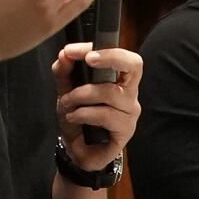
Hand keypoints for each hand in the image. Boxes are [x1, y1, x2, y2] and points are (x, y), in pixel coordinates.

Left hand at [53, 42, 142, 165]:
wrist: (77, 149)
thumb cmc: (78, 117)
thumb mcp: (65, 90)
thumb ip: (64, 72)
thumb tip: (65, 54)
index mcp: (119, 79)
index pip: (123, 56)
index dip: (104, 49)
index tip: (77, 50)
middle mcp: (129, 93)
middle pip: (134, 66)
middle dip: (110, 58)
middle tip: (88, 61)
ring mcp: (130, 112)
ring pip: (110, 92)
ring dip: (81, 95)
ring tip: (67, 103)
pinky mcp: (126, 130)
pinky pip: (105, 115)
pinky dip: (83, 113)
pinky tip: (73, 118)